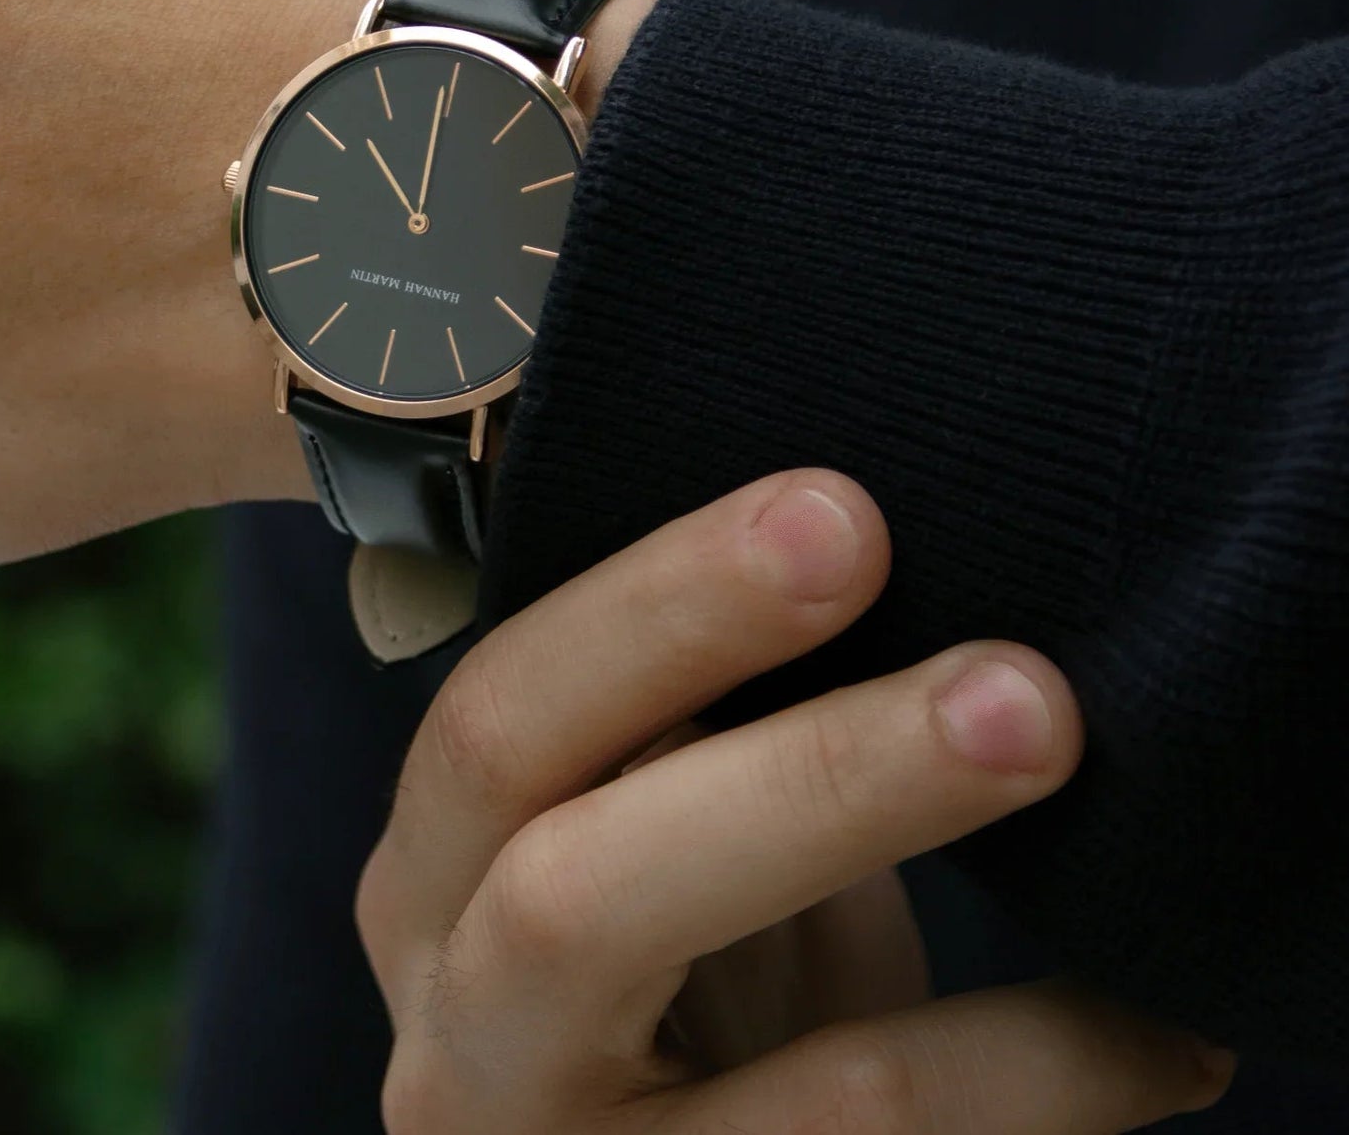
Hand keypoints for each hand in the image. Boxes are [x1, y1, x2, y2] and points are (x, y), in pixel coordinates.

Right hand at [356, 469, 1235, 1133]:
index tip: (839, 515)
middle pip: (585, 904)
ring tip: (1124, 887)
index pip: (497, 725)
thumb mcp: (640, 835)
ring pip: (803, 1104)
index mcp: (432, 877)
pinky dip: (1051, 1093)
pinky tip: (1159, 1037)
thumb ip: (687, 735)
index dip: (657, 614)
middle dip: (816, 778)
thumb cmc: (657, 971)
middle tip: (1018, 689)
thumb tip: (856, 549)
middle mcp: (464, 1039)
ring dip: (1013, 1007)